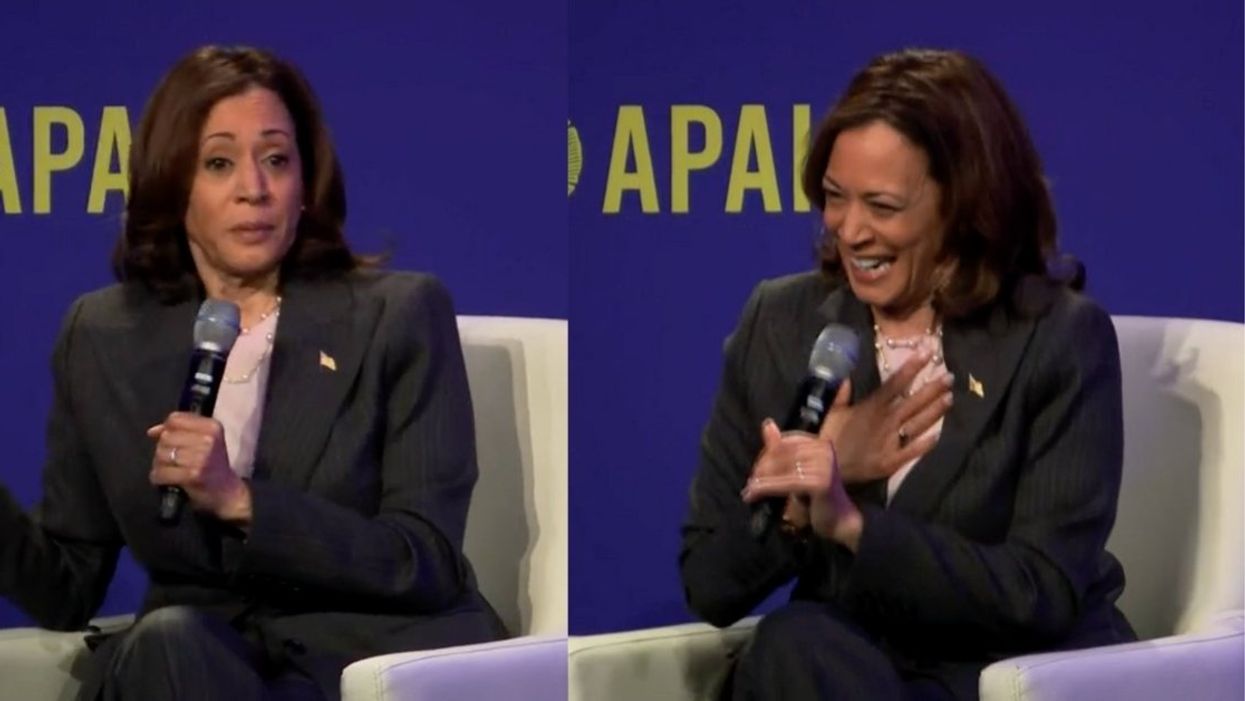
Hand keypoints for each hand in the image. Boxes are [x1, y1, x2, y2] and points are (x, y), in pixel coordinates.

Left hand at [147, 412, 250, 525]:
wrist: (228, 493)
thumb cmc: (214, 466)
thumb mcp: (205, 442)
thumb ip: (179, 432)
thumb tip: (152, 431)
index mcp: (212, 426)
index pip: (175, 419)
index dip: (166, 430)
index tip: (171, 441)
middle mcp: (208, 439)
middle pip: (166, 437)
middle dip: (163, 449)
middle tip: (172, 460)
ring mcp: (201, 457)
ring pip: (161, 454)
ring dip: (160, 464)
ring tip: (170, 470)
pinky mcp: (192, 474)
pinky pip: (161, 472)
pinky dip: (158, 477)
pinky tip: (166, 480)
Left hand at [741, 419, 861, 548]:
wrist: (839, 519)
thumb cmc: (817, 494)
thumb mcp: (798, 468)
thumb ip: (783, 448)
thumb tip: (767, 424)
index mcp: (821, 443)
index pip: (786, 442)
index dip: (767, 454)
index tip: (756, 469)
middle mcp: (825, 451)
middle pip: (782, 454)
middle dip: (762, 468)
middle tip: (749, 482)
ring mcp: (824, 466)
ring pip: (781, 469)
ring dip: (760, 481)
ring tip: (748, 490)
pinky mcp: (820, 483)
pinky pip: (785, 483)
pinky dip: (766, 489)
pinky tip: (752, 495)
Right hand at [819, 350, 953, 483]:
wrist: (824, 468)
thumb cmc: (828, 437)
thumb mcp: (831, 412)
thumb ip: (841, 394)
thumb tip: (847, 377)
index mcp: (872, 407)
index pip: (896, 382)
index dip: (912, 367)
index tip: (927, 353)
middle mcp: (886, 421)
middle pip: (914, 401)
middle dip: (933, 388)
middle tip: (950, 376)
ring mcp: (891, 441)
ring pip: (918, 423)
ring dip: (935, 410)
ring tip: (950, 398)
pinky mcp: (892, 461)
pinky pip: (913, 451)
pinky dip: (925, 443)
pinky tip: (938, 435)